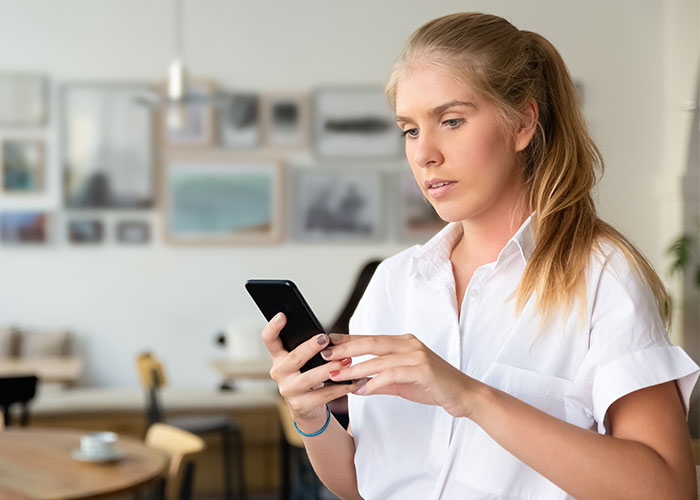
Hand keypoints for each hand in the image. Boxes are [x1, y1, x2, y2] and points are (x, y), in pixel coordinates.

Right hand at [261, 313, 366, 422]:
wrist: (307, 408)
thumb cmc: (308, 376)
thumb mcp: (304, 361)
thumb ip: (309, 348)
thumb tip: (326, 337)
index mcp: (279, 357)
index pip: (269, 340)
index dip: (273, 327)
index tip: (282, 315)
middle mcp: (279, 373)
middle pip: (294, 357)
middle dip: (310, 347)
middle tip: (325, 339)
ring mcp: (289, 390)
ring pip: (310, 377)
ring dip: (330, 368)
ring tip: (346, 361)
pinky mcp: (301, 405)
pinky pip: (324, 395)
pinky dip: (342, 387)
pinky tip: (355, 381)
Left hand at [322, 333, 477, 418]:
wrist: (462, 394)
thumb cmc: (432, 386)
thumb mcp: (401, 382)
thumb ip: (379, 380)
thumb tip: (356, 384)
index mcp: (403, 342)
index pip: (370, 338)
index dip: (348, 340)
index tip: (327, 343)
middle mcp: (409, 344)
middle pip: (371, 343)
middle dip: (346, 349)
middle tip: (325, 355)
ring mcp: (417, 355)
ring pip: (379, 359)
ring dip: (356, 368)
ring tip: (337, 375)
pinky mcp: (423, 369)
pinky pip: (393, 374)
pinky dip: (376, 382)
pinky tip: (363, 389)